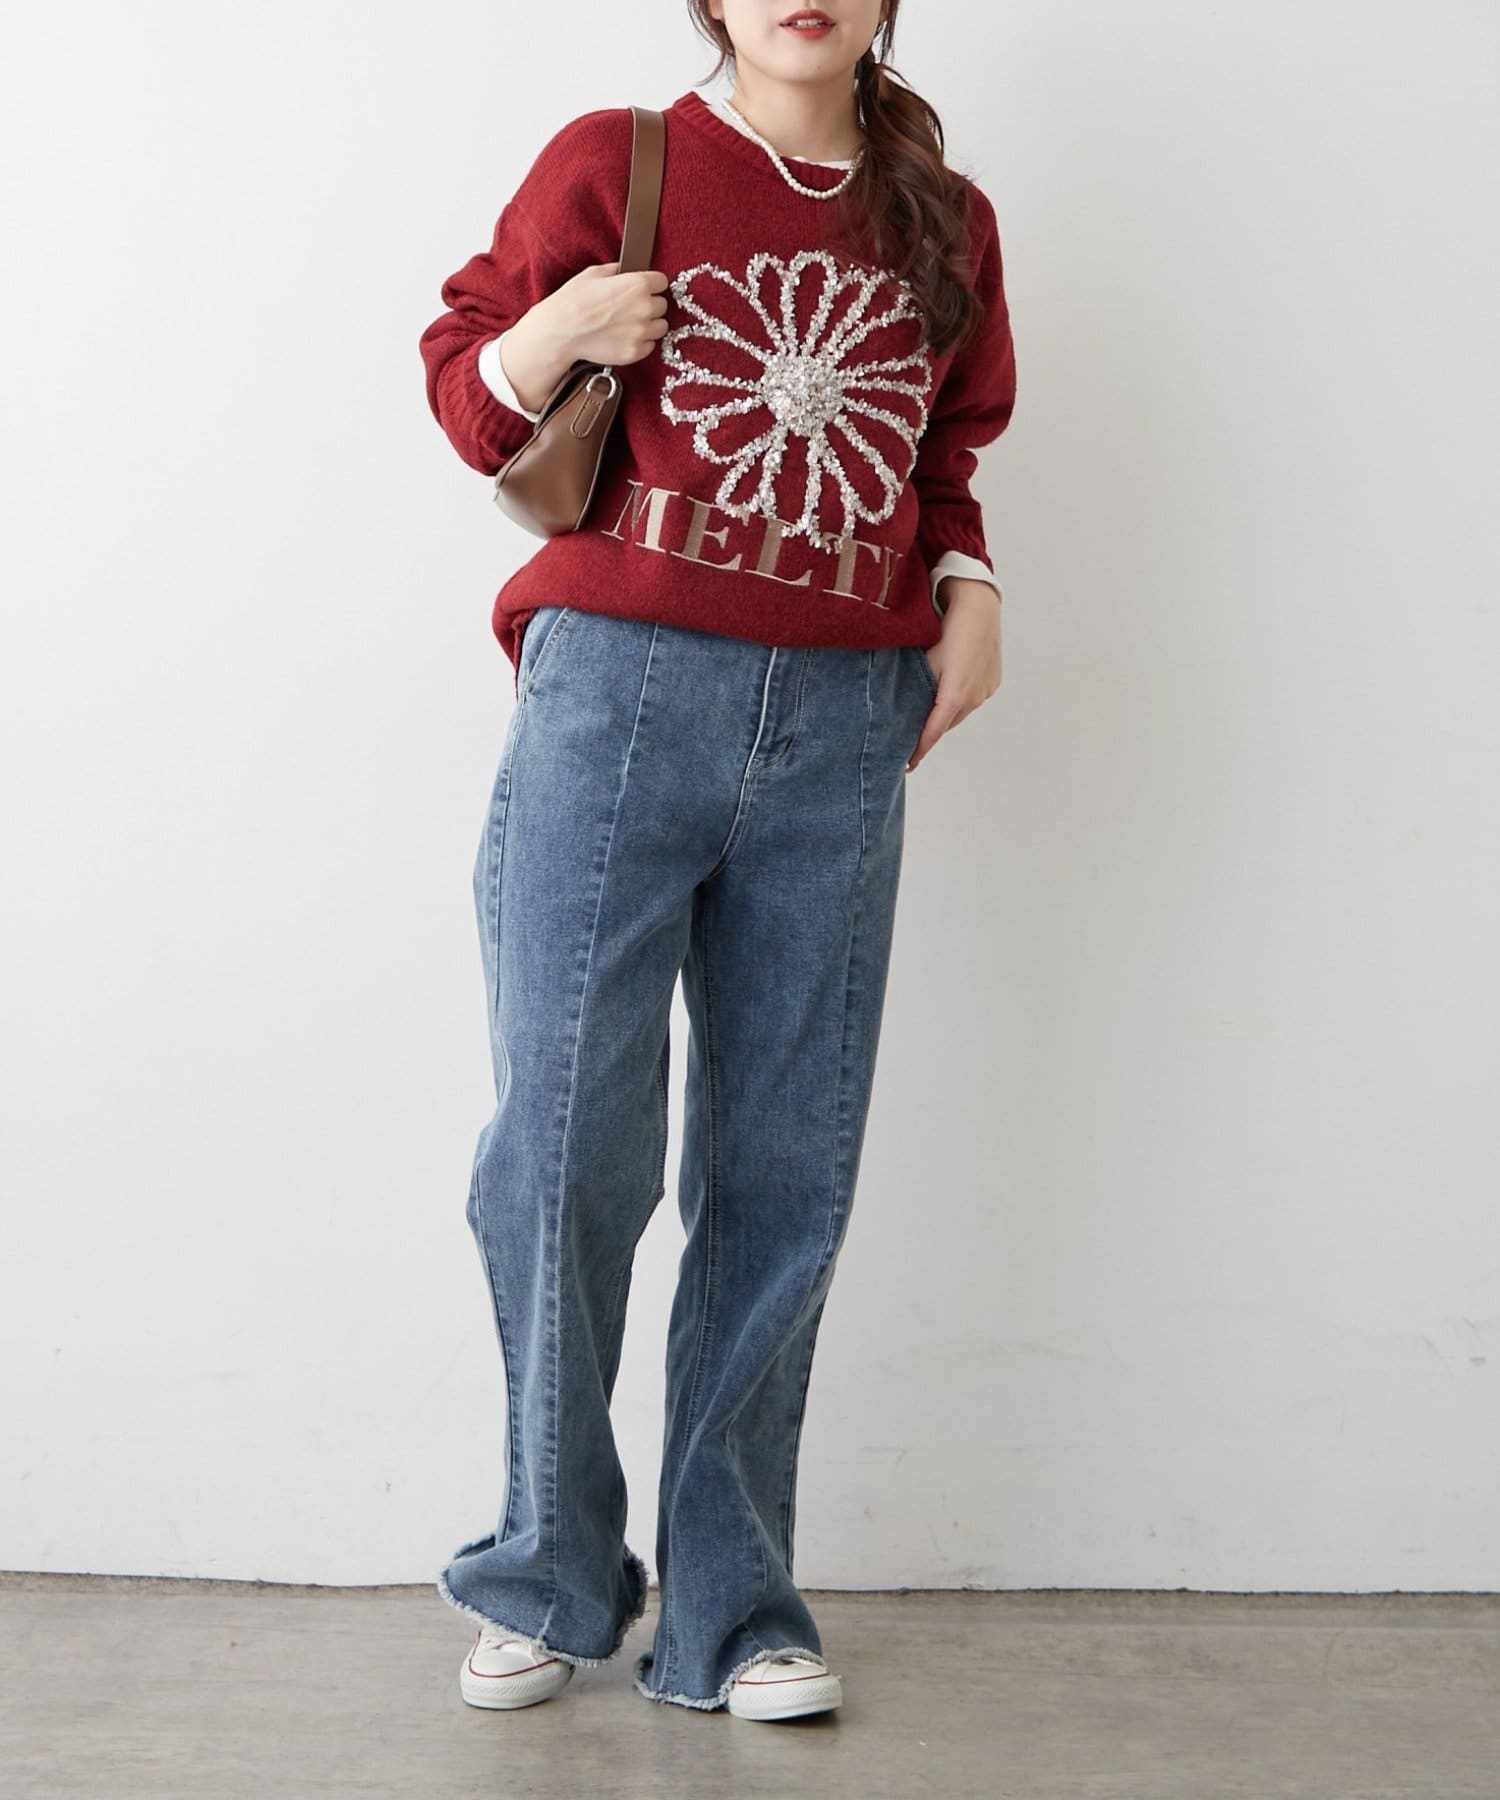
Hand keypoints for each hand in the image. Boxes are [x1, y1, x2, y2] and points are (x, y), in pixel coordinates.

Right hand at [499, 262, 670, 410]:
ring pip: (660, 327)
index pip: (662, 282)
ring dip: (649, 325)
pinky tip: (625, 337)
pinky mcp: (636, 352)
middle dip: (650, 305)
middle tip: (632, 308)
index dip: (652, 284)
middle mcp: (645, 308)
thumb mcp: (594, 274)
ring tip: (630, 324)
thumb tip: (625, 271)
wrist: (561, 332)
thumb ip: (616, 271)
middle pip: (662, 305)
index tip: (645, 289)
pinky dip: (641, 343)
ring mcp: (642, 332)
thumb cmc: (574, 301)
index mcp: (638, 285)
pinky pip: (650, 346)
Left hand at [908, 578, 1002, 771]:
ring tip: (927, 719)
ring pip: (960, 712)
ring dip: (944, 716)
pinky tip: (947, 695)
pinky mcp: (992, 681)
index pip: (933, 731)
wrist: (978, 604)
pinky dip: (958, 702)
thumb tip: (901, 710)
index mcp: (955, 695)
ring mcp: (986, 690)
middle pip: (947, 724)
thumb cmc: (947, 628)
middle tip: (910, 741)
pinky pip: (972, 699)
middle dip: (930, 732)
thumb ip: (916, 688)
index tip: (908, 763)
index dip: (920, 749)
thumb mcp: (925, 660)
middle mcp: (974, 697)